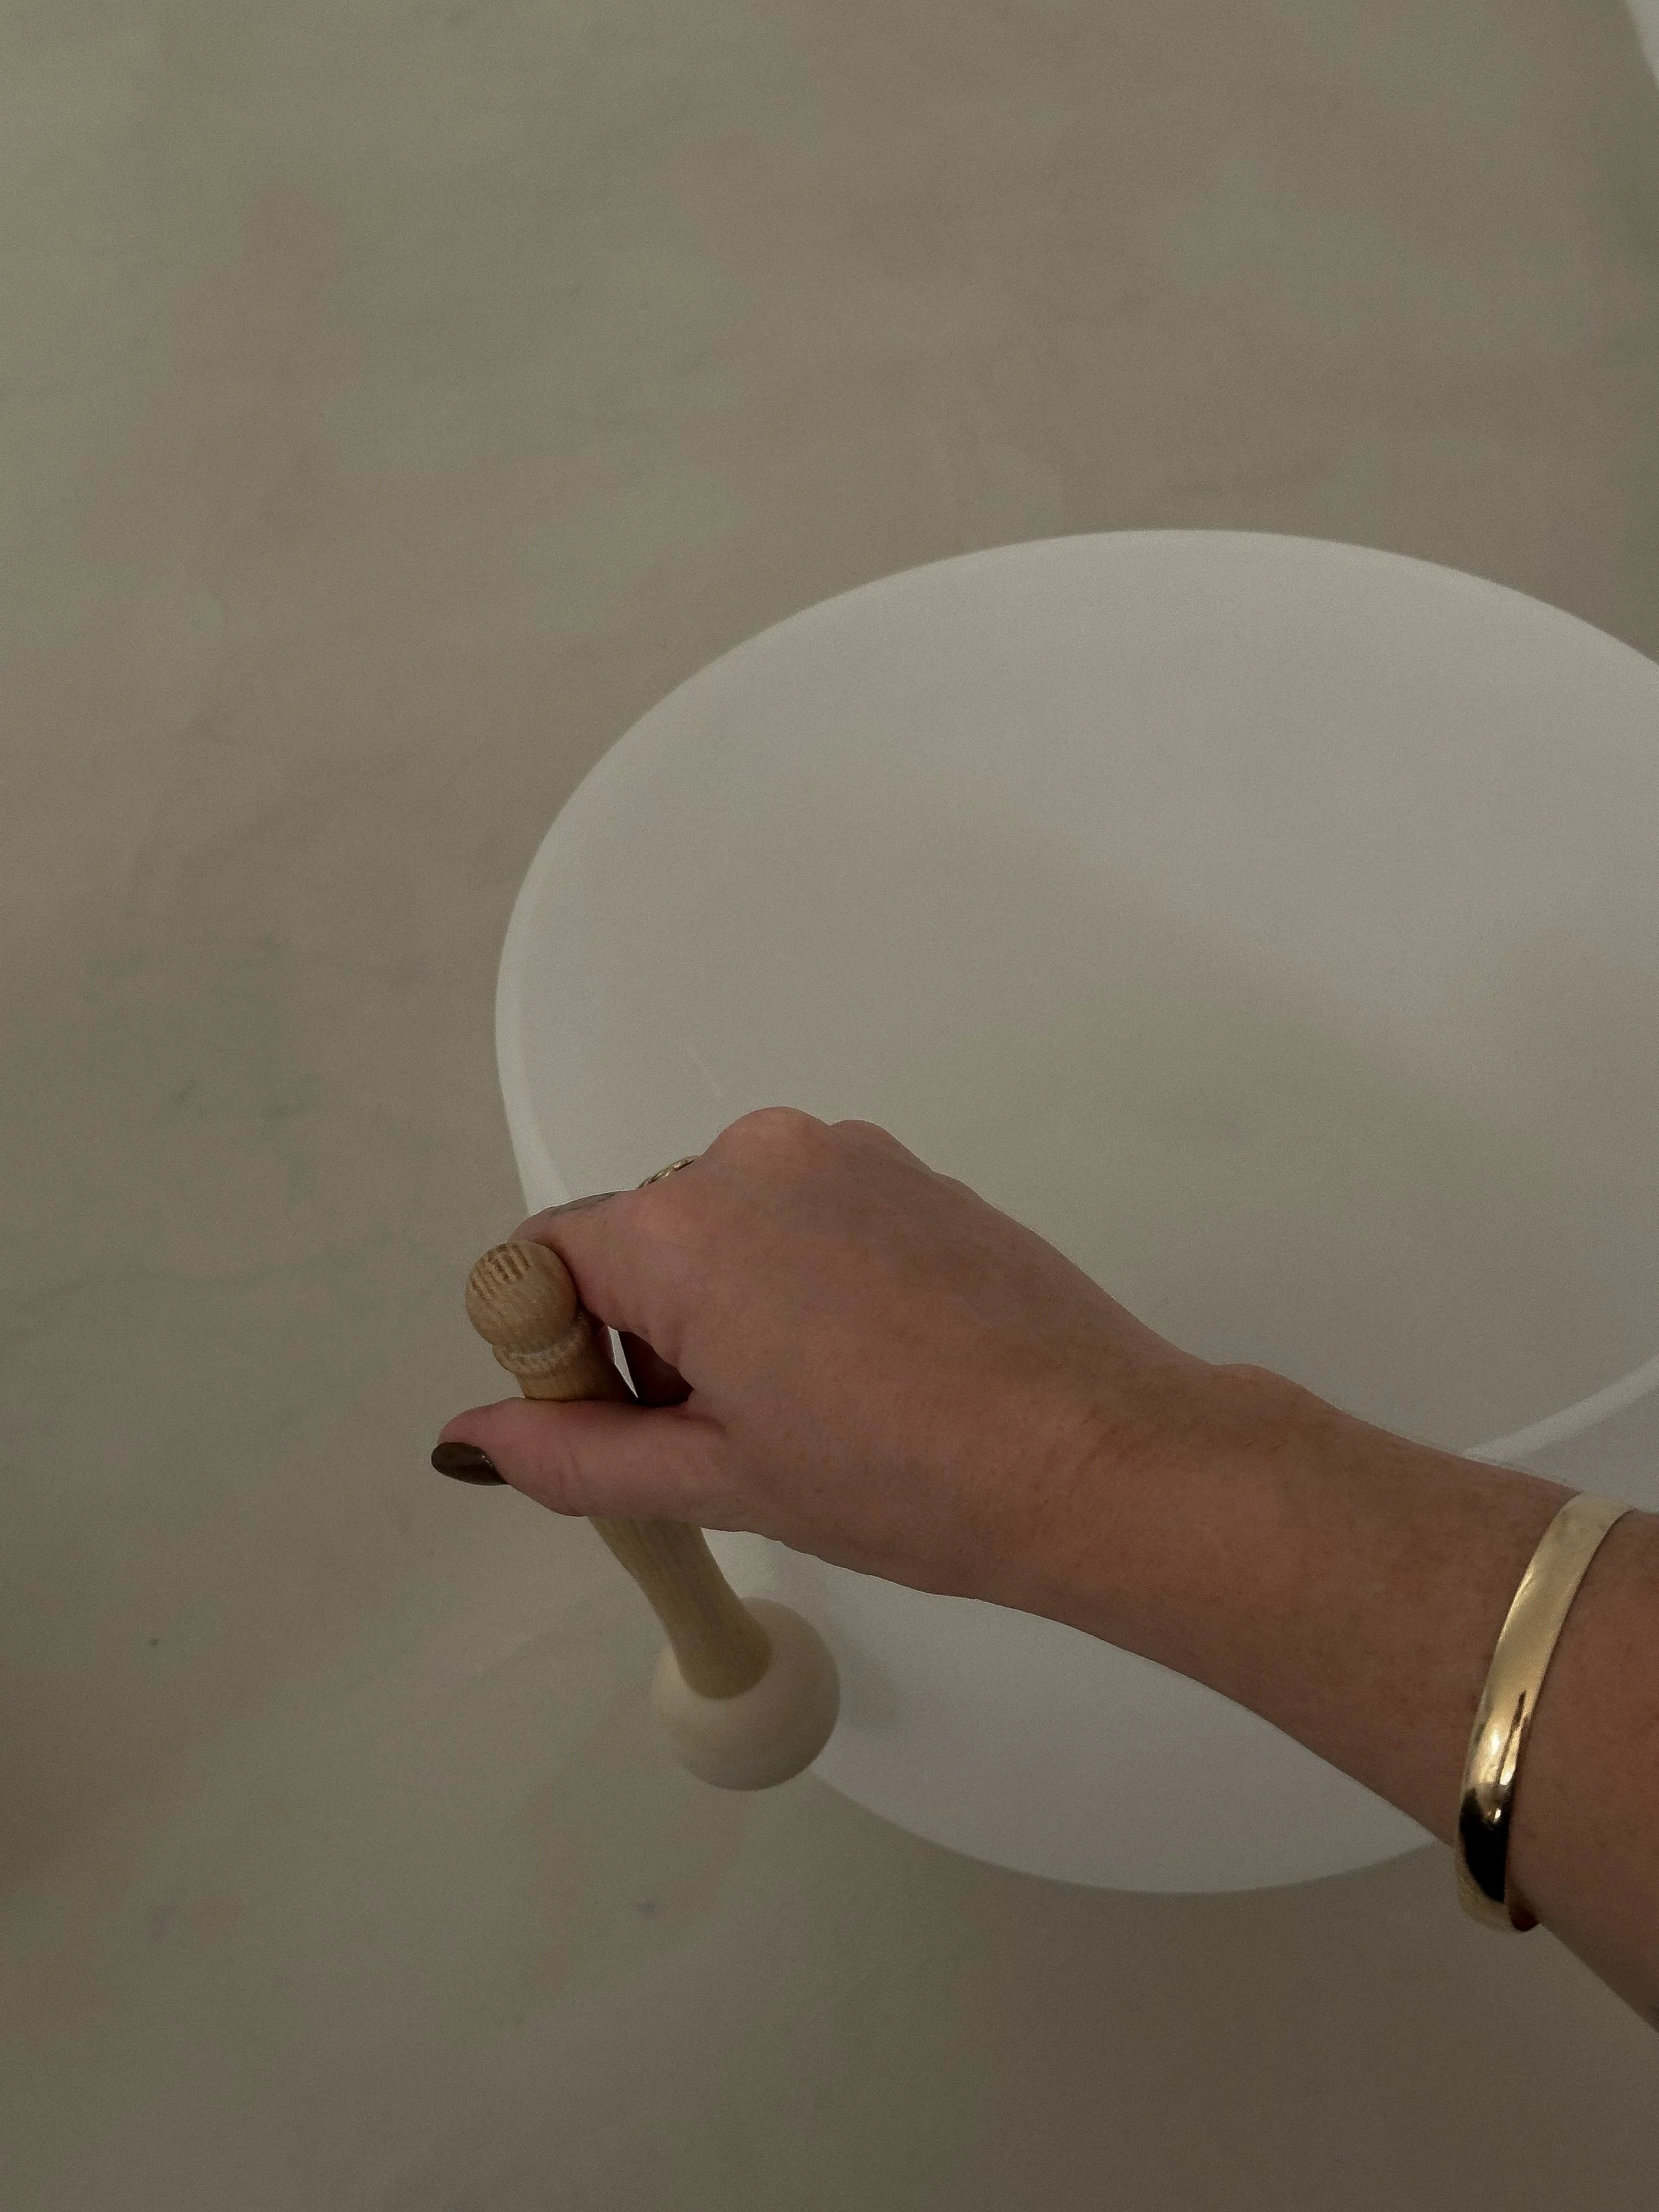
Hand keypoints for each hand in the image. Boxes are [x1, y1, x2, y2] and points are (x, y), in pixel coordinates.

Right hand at [436, 1106, 1265, 1622]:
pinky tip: (864, 1369)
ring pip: (724, 1230)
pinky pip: (804, 1217)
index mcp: (683, 1228)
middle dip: (648, 1339)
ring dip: (729, 1312)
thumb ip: (574, 1453)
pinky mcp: (905, 1170)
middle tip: (728, 1439)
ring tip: (812, 1411)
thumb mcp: (718, 1481)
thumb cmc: (920, 1476)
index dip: (557, 1355)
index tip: (613, 1422)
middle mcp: (752, 1160)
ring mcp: (840, 1155)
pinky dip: (802, 1283)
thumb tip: (476, 1436)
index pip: (541, 1264)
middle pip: (634, 1244)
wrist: (1096, 1456)